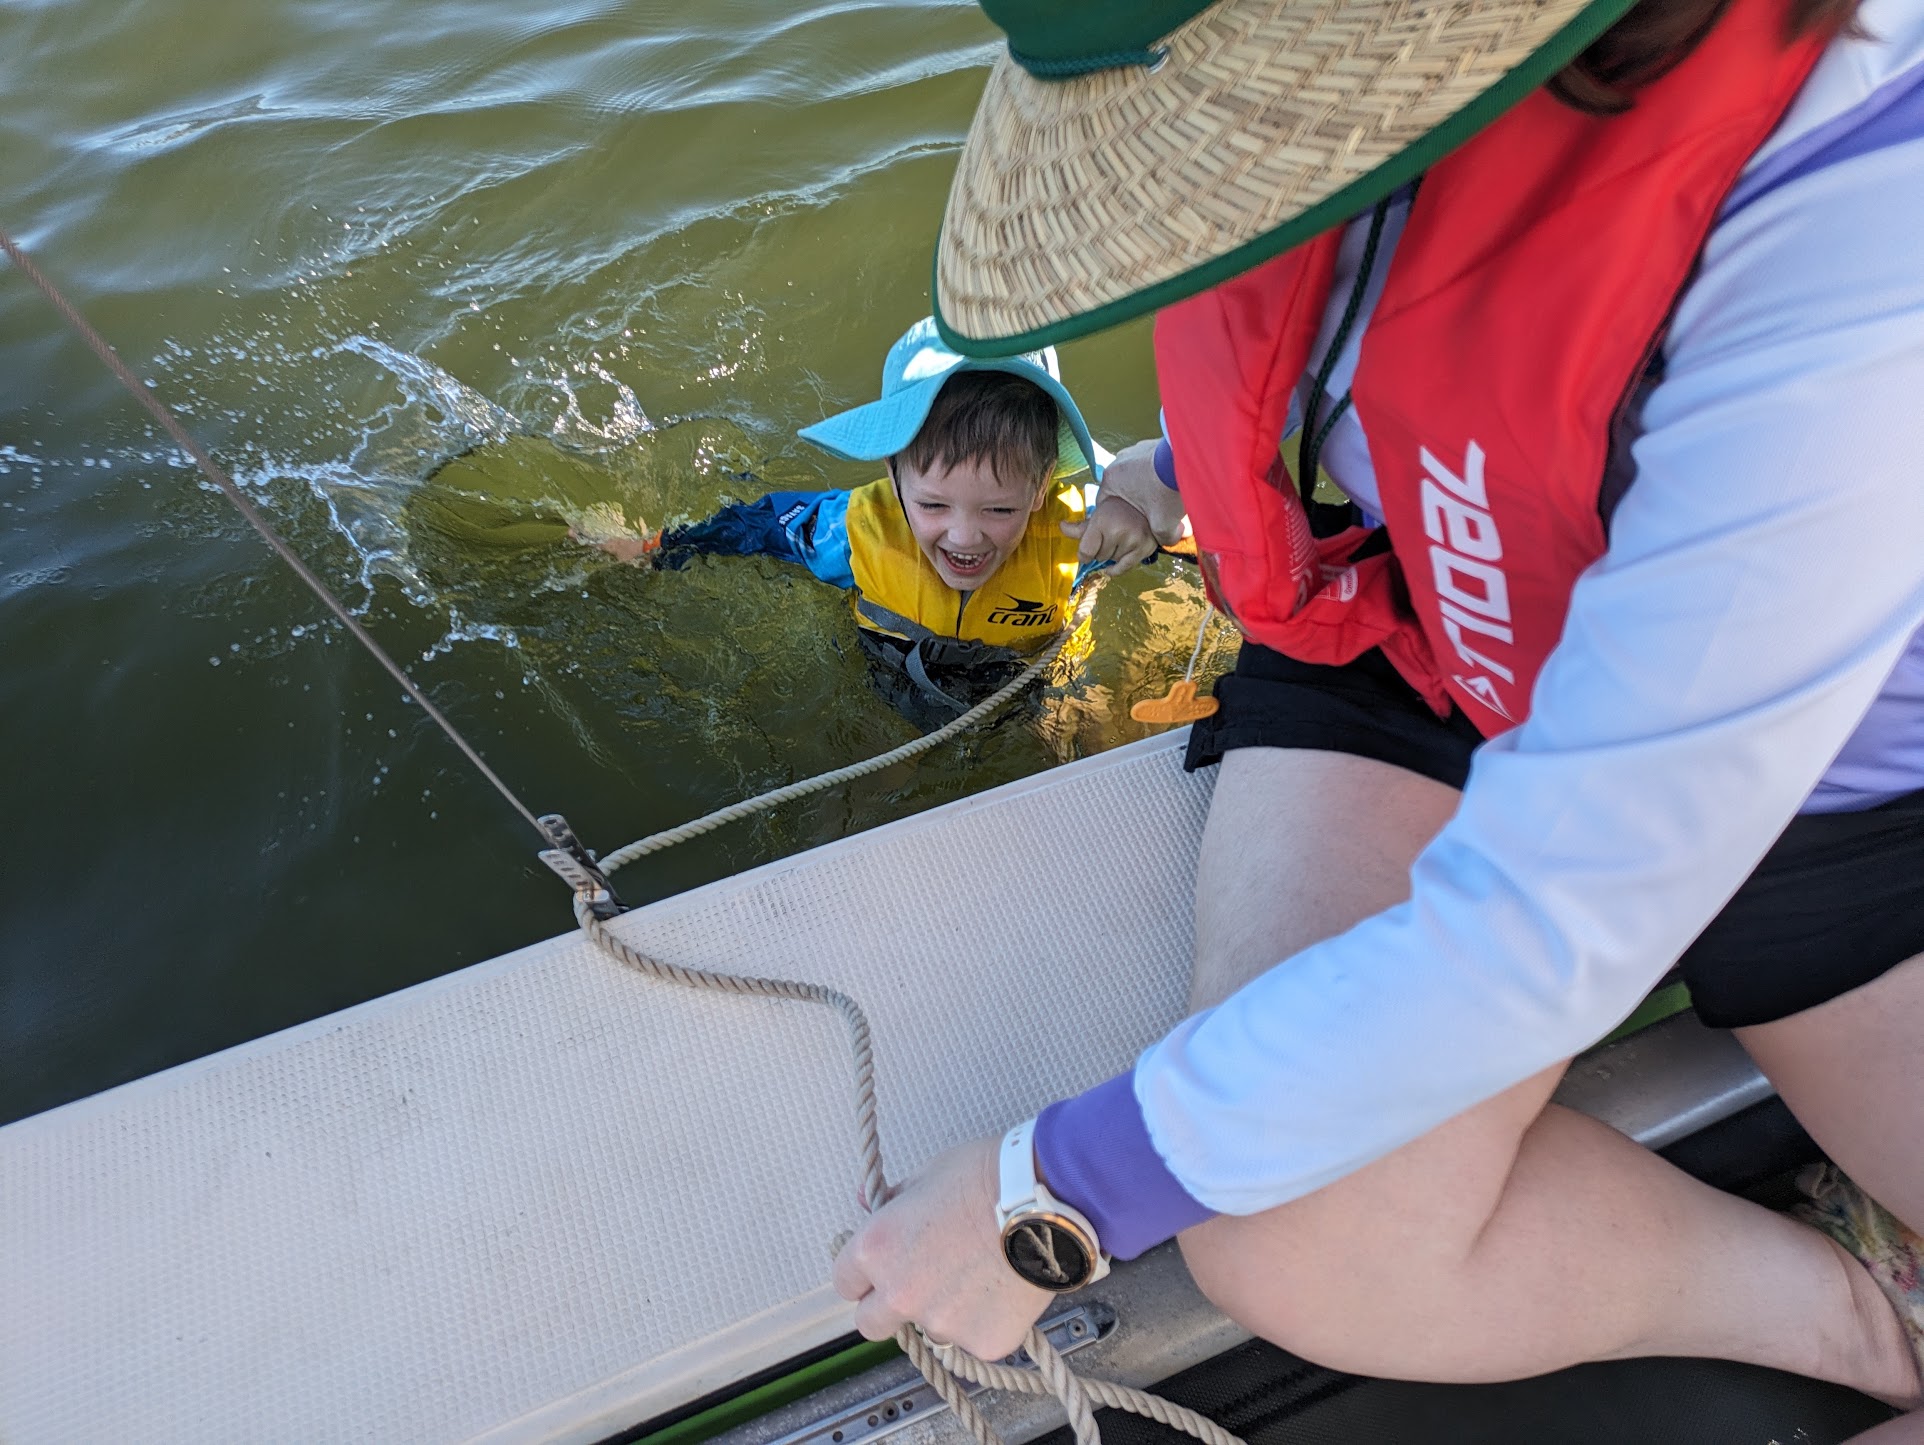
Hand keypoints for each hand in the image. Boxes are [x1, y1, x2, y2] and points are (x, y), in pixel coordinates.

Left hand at [831, 1135, 1051, 1359]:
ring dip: (944, 1311)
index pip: (844, 1282)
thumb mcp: (929, 1174)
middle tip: (923, 1282)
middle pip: (871, 1323)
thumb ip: (895, 1201)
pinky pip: (974, 1339)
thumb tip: (869, 1205)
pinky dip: (985, 1320)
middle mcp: (900, 1293)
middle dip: (889, 1307)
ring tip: (979, 1273)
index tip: (881, 1268)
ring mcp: (941, 1323)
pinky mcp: (982, 1343)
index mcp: (877, 1249)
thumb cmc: (989, 1176)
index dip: (863, 1273)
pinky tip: (1004, 1287)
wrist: (1046, 1200)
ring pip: (930, 1329)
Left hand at [1061, 494, 1160, 576]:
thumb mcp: (1097, 516)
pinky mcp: (1144, 548)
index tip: (1086, 553)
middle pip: (1099, 557)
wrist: (1144, 502)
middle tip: (1108, 539)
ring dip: (1112, 556)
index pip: (1086, 551)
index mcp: (1102, 520)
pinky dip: (1116, 570)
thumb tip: (1061, 527)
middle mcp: (1118, 530)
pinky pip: (1125, 567)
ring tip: (1118, 541)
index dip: (1084, 555)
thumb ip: (1079, 527)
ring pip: (1112, 561)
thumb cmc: (1116, 510)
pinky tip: (1110, 569)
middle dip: (1100, 551)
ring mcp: (1133, 540)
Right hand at [1087, 438, 1186, 547]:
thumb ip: (1162, 537)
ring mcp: (1134, 450)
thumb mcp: (1162, 525)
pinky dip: (1157, 472)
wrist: (1188, 460)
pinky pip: (1149, 463)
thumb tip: (1169, 539)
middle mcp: (1118, 461)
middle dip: (1134, 502)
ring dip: (1145, 486)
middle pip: (1121, 489)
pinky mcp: (1150, 444)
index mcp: (1111, 480)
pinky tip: (1170, 481)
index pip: (1104, 503)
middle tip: (1149, 512)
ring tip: (1163, 496)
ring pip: (1135, 475)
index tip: (1127, 525)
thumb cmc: (1167, 490)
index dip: (1114, 517)